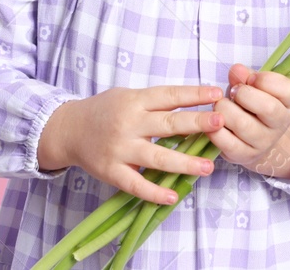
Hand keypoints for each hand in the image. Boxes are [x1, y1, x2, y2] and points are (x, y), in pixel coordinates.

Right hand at [41, 85, 224, 204]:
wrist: (68, 130)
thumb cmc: (105, 111)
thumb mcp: (128, 97)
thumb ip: (155, 103)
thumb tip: (193, 108)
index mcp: (135, 101)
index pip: (169, 95)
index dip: (193, 95)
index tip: (217, 94)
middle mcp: (129, 123)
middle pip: (168, 124)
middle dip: (196, 123)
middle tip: (221, 123)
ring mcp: (120, 149)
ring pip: (157, 157)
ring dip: (184, 163)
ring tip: (208, 167)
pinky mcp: (111, 171)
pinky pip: (136, 184)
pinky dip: (154, 192)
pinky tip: (173, 196)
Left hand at [208, 63, 289, 177]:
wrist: (256, 140)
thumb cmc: (254, 106)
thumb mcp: (256, 88)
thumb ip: (246, 76)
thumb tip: (237, 70)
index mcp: (288, 103)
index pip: (287, 89)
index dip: (265, 79)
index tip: (250, 78)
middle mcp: (280, 124)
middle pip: (268, 107)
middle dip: (244, 93)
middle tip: (233, 91)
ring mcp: (263, 142)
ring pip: (243, 124)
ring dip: (225, 109)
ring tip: (220, 105)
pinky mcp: (244, 155)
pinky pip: (227, 142)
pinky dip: (215, 129)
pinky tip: (214, 121)